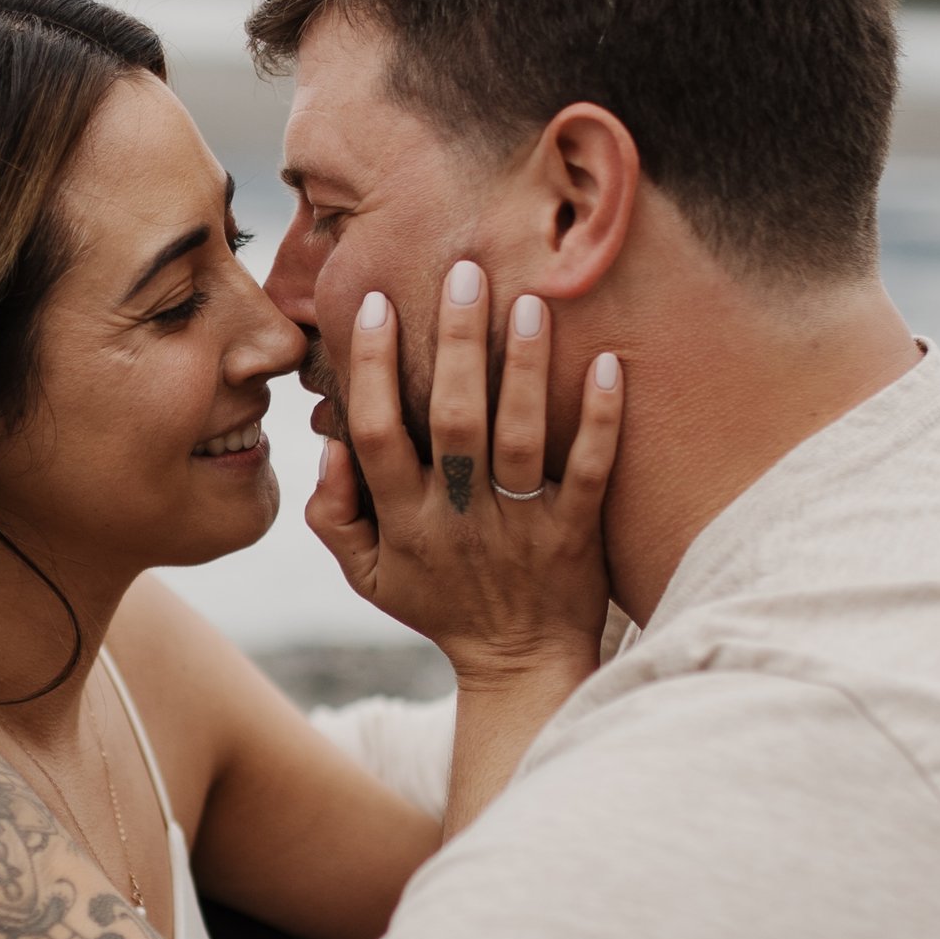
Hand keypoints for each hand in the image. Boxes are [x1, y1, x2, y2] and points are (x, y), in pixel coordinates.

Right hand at [306, 259, 622, 687]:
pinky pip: (591, 472)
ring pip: (520, 438)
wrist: (520, 666)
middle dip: (455, 344)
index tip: (377, 304)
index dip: (372, 369)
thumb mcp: (367, 576)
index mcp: (404, 519)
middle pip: (452, 421)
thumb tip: (330, 448)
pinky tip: (609, 364)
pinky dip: (601, 420)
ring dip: (524, 367)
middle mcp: (459, 518)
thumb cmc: (440, 606)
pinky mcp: (576, 535)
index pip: (376, 433)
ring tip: (531, 300)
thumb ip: (333, 515)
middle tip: (465, 272)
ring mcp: (521, 526)